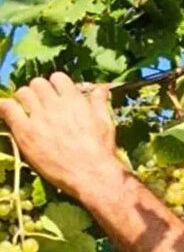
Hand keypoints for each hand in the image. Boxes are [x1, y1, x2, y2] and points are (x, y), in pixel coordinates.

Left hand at [0, 73, 123, 200]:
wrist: (90, 173)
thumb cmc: (100, 150)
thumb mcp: (105, 123)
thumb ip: (99, 103)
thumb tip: (100, 89)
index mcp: (75, 100)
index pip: (58, 78)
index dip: (56, 85)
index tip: (56, 94)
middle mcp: (55, 105)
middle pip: (38, 83)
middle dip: (39, 91)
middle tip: (40, 104)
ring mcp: (39, 117)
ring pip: (22, 93)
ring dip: (24, 99)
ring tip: (27, 110)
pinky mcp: (25, 132)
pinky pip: (7, 108)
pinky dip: (6, 107)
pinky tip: (9, 113)